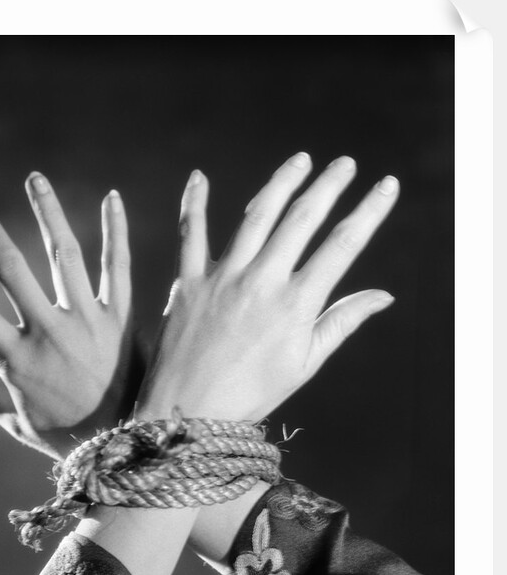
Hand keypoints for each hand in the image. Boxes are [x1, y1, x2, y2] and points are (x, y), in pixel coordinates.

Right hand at [0, 174, 142, 459]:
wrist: (128, 449)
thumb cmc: (70, 439)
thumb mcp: (17, 426)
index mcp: (15, 360)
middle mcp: (47, 333)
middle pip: (10, 269)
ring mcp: (86, 322)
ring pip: (62, 254)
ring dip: (47, 212)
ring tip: (35, 180)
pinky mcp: (121, 320)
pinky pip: (117, 267)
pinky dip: (115, 231)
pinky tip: (112, 199)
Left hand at [137, 153, 397, 422]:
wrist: (187, 414)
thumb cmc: (250, 395)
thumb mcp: (303, 365)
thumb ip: (341, 323)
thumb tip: (384, 295)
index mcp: (296, 305)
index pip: (342, 246)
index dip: (369, 212)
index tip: (386, 186)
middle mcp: (262, 282)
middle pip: (303, 219)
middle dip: (329, 186)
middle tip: (345, 163)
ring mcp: (223, 278)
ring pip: (257, 216)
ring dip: (281, 182)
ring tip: (301, 160)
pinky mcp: (188, 282)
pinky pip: (191, 234)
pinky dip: (194, 203)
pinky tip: (199, 176)